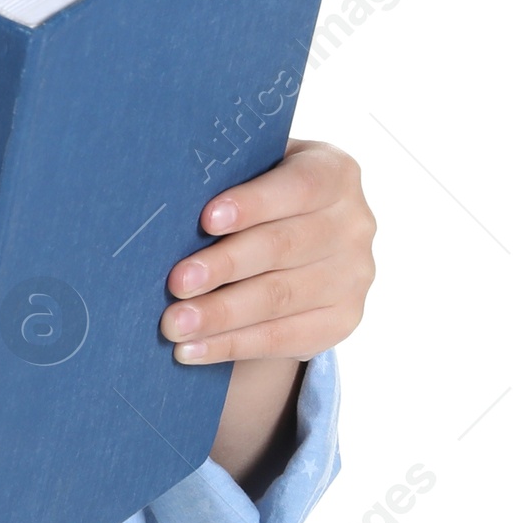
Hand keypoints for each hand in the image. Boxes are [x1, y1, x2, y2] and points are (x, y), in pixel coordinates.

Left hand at [159, 137, 375, 364]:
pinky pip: (283, 338)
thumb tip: (168, 203)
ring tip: (175, 323)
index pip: (298, 186)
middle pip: (282, 247)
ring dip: (220, 314)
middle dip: (224, 266)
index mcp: (334, 172)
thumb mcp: (256, 173)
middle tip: (176, 283)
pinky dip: (231, 345)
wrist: (300, 246)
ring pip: (279, 298)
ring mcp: (354, 275)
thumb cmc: (261, 199)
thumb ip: (230, 179)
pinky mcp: (343, 320)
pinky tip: (192, 350)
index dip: (253, 204)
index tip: (206, 220)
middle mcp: (354, 223)